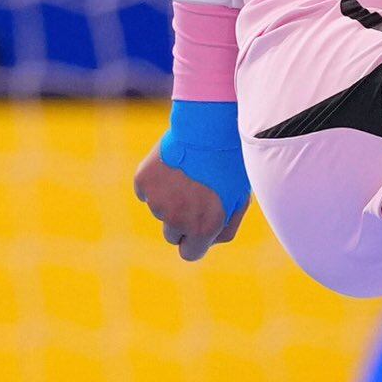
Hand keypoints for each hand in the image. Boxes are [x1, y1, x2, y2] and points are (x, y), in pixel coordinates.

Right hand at [133, 139, 247, 261]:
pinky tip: (172, 165)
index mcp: (203, 228)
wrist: (209, 128)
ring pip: (160, 210)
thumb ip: (225, 228)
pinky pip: (146, 191)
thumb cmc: (230, 165)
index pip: (189, 253)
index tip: (198, 229)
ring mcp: (157, 200)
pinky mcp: (143, 180)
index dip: (194, 242)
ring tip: (188, 173)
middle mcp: (177, 219)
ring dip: (170, 198)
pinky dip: (155, 182)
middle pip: (172, 234)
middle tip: (195, 195)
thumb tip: (208, 242)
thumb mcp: (238, 200)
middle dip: (181, 221)